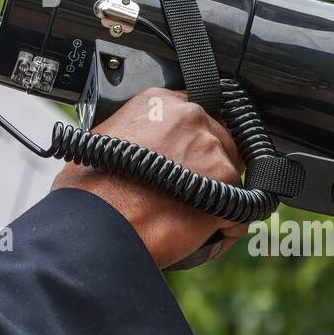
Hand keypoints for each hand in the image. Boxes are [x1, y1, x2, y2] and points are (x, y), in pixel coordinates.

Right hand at [51, 87, 248, 268]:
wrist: (97, 228)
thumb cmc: (92, 193)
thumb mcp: (105, 140)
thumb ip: (139, 132)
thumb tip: (150, 147)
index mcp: (159, 102)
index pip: (194, 114)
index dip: (191, 141)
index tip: (186, 156)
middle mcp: (190, 117)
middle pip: (219, 140)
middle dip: (208, 165)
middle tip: (186, 189)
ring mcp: (212, 150)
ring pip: (232, 173)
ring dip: (217, 194)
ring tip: (188, 214)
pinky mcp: (228, 185)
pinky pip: (241, 209)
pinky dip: (226, 225)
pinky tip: (202, 232)